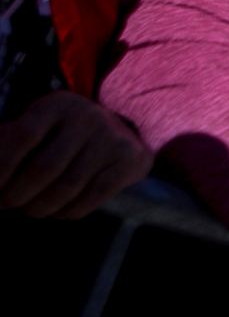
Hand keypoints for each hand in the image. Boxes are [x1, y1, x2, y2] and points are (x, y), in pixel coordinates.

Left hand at [0, 90, 152, 217]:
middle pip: (45, 167)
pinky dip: (70, 211)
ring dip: (40, 207)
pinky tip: (59, 211)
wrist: (125, 131)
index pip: (23, 136)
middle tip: (6, 204)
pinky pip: (93, 196)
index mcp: (57, 105)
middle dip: (18, 194)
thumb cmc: (64, 135)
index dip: (2, 165)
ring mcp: (111, 139)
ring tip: (30, 209)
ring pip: (67, 187)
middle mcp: (87, 117)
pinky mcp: (128, 160)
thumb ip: (9, 142)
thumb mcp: (39, 127)